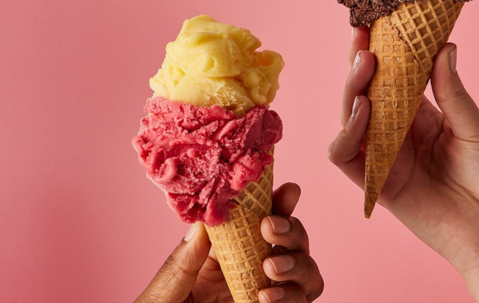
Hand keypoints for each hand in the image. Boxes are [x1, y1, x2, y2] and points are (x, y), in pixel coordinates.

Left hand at [135, 183, 322, 302]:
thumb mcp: (166, 288)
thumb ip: (184, 261)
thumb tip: (202, 224)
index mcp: (226, 257)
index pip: (259, 225)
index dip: (279, 205)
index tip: (288, 191)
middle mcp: (252, 275)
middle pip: (295, 245)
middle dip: (293, 231)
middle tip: (271, 229)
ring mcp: (264, 297)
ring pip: (307, 275)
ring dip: (298, 265)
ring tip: (271, 268)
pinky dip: (291, 297)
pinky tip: (267, 297)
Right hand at [328, 28, 478, 301]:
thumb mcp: (475, 129)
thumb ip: (451, 93)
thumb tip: (443, 48)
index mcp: (425, 122)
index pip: (394, 84)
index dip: (385, 58)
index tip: (377, 30)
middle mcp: (401, 139)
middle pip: (368, 98)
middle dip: (361, 69)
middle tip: (363, 41)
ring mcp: (387, 161)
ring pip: (351, 123)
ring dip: (351, 93)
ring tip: (363, 68)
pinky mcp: (378, 185)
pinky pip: (347, 157)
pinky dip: (347, 133)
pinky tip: (363, 110)